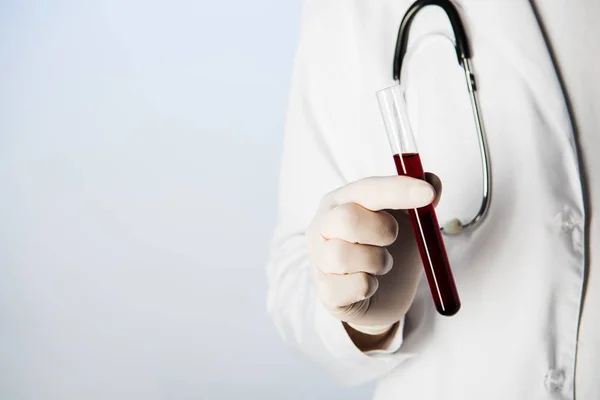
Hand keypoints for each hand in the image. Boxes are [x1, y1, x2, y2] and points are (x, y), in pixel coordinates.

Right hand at [305, 174, 441, 335]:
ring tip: (382, 265)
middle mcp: (322, 225)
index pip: (366, 188)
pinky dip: (369, 286)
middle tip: (392, 239)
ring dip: (377, 261)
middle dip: (381, 230)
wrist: (382, 298)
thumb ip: (421, 199)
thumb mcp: (410, 222)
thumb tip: (432, 180)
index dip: (397, 189)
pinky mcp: (325, 291)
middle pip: (346, 218)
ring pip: (342, 255)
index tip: (428, 194)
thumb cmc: (390, 251)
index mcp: (341, 201)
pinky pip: (350, 286)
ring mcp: (319, 259)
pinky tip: (371, 285)